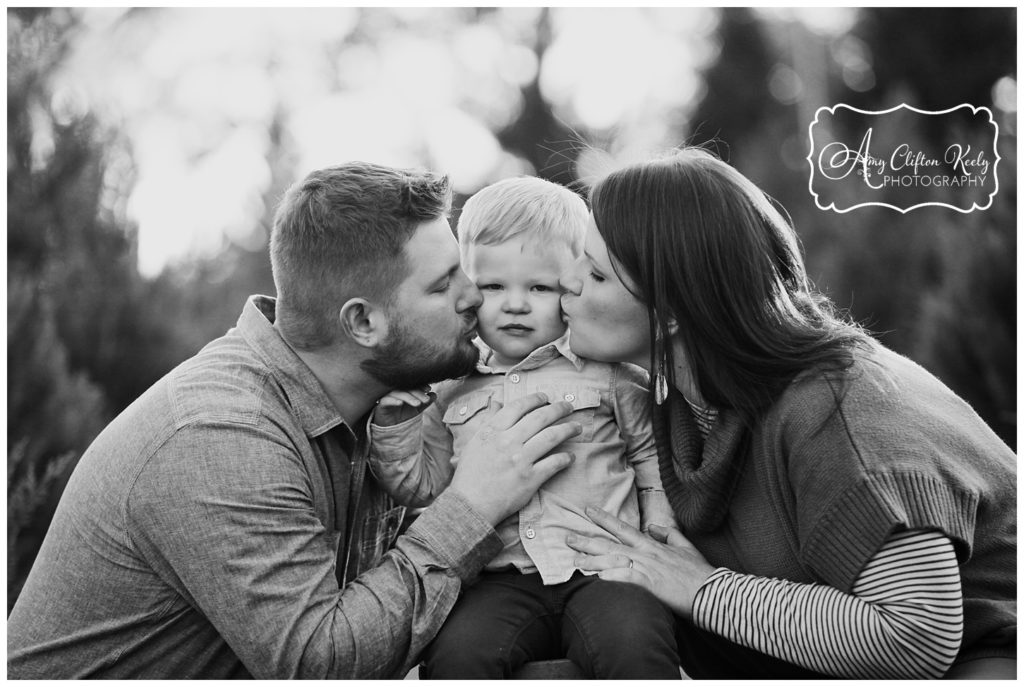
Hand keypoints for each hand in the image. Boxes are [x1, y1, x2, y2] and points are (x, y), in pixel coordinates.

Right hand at [373, 388, 433, 426]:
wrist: (392, 428)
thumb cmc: (403, 415)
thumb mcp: (417, 408)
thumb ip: (425, 401)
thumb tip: (435, 394)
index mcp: (403, 388)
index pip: (412, 383)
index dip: (420, 385)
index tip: (428, 389)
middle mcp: (395, 390)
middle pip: (406, 387)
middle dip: (417, 393)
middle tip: (425, 400)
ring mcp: (386, 396)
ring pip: (397, 392)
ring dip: (408, 397)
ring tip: (417, 404)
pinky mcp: (380, 404)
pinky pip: (385, 400)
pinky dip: (393, 400)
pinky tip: (400, 403)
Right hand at [448, 392, 579, 524]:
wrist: (470, 504)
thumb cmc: (470, 473)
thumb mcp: (474, 441)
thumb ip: (488, 420)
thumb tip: (496, 401)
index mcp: (493, 430)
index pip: (519, 406)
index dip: (535, 399)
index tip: (545, 397)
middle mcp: (508, 441)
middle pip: (541, 417)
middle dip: (559, 409)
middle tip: (569, 407)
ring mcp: (521, 460)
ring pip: (552, 436)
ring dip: (568, 429)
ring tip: (577, 427)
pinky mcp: (530, 478)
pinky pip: (554, 463)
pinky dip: (565, 458)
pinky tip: (570, 456)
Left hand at [567, 507, 715, 618]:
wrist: (713, 591)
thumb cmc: (700, 573)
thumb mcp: (686, 547)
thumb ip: (669, 535)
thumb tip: (654, 527)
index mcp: (652, 545)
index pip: (623, 529)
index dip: (604, 519)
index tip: (588, 511)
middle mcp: (645, 554)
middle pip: (610, 543)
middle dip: (587, 539)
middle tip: (567, 535)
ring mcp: (646, 568)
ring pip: (612, 559)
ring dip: (591, 559)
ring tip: (573, 557)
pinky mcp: (649, 585)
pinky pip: (625, 579)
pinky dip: (611, 577)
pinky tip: (595, 577)